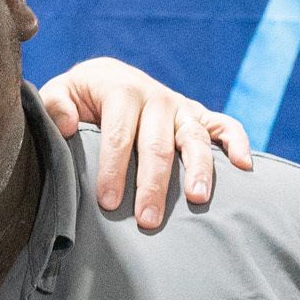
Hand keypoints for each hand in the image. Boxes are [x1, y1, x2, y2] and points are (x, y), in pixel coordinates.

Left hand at [37, 56, 254, 230]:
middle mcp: (156, 97)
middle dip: (153, 184)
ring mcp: (180, 107)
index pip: (119, 133)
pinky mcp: (198, 116)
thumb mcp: (59, 92)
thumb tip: (67, 125)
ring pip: (194, 137)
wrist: (105, 79)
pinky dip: (238, 142)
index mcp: (121, 90)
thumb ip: (55, 105)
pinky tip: (244, 167)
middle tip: (147, 221)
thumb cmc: (78, 97)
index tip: (107, 202)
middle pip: (158, 143)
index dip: (113, 168)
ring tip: (197, 199)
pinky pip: (225, 126)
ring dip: (198, 169)